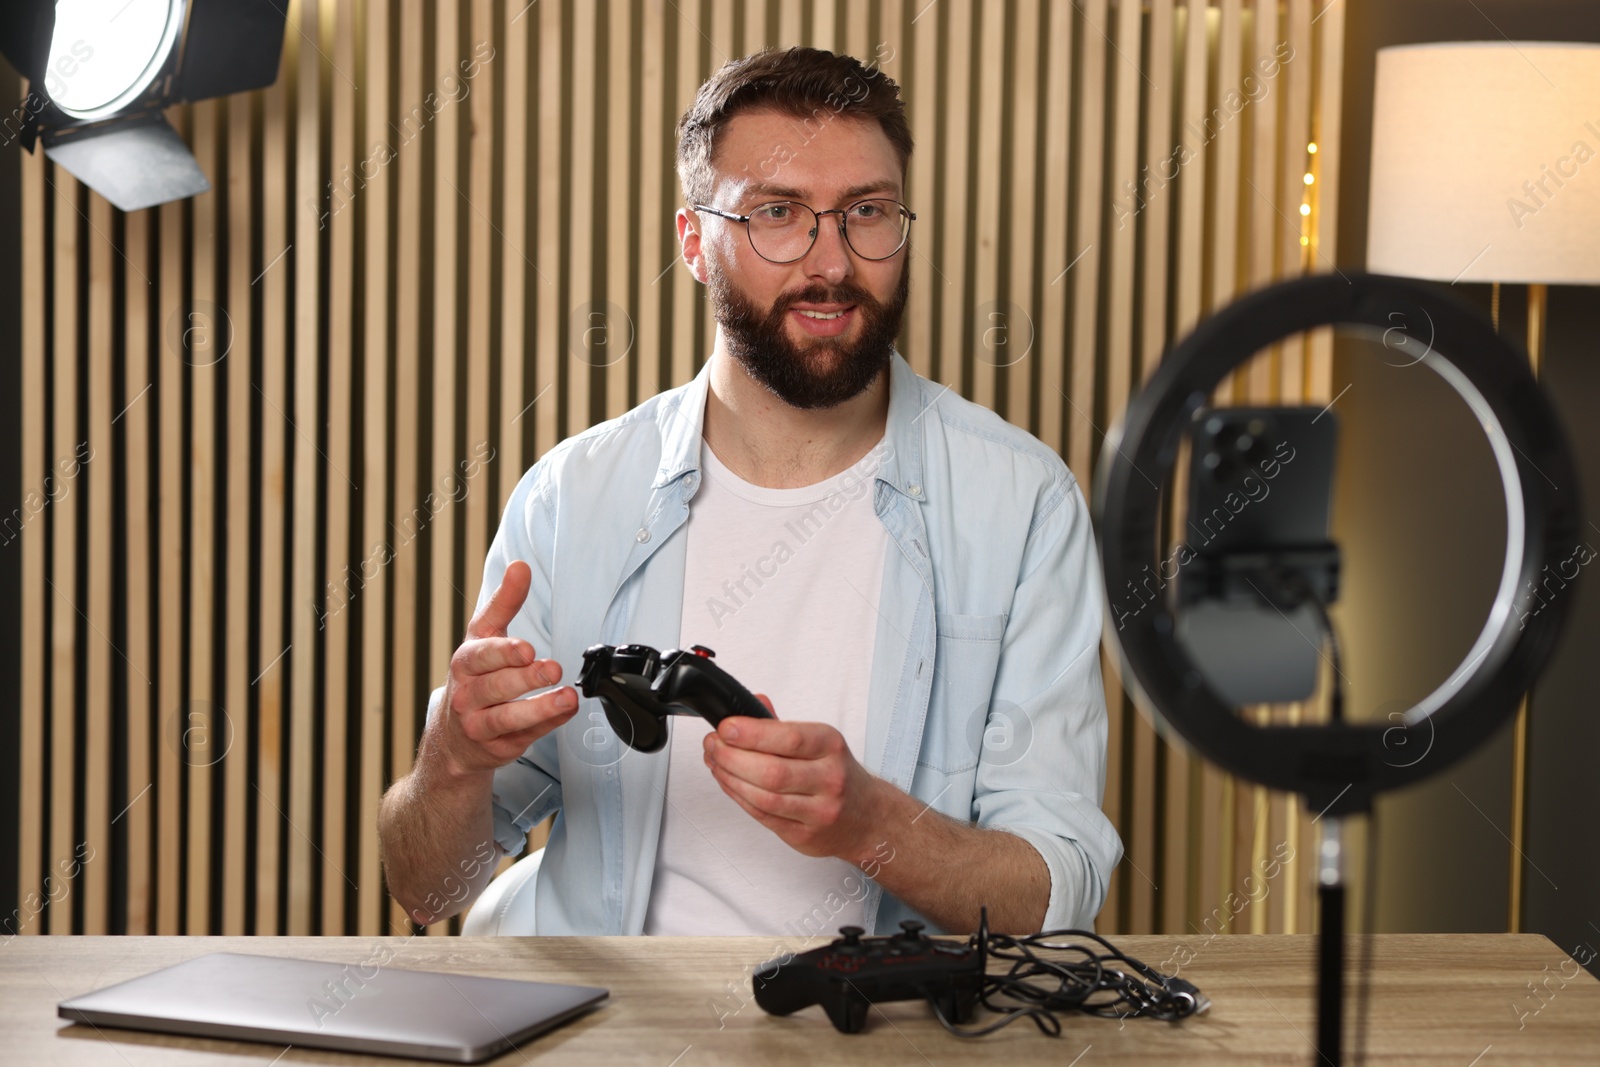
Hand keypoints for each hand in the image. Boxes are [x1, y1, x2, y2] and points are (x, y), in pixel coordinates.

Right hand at [427, 560, 577, 778]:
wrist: (454, 736)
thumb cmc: (475, 678)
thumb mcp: (484, 637)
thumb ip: (504, 603)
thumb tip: (519, 567)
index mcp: (465, 662)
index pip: (481, 655)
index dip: (504, 652)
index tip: (526, 649)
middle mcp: (467, 695)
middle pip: (496, 686)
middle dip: (526, 678)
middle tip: (553, 669)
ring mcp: (479, 724)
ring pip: (508, 717)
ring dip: (540, 707)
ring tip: (566, 697)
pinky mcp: (497, 747)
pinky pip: (525, 736)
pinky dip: (548, 724)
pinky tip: (566, 711)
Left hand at [702, 696, 884, 861]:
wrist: (867, 817)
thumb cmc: (838, 774)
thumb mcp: (820, 741)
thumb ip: (782, 724)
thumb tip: (753, 702)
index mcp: (831, 746)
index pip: (789, 738)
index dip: (751, 733)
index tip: (725, 727)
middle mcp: (829, 778)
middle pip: (772, 771)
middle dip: (732, 757)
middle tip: (712, 745)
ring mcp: (819, 810)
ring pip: (764, 797)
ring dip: (730, 778)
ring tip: (714, 762)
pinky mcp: (804, 835)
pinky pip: (763, 815)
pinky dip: (738, 797)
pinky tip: (727, 782)